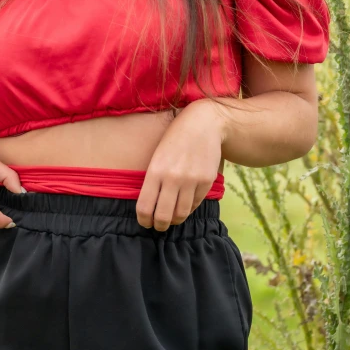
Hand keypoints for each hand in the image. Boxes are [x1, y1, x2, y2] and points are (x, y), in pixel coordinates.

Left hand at [136, 101, 224, 231]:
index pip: (145, 206)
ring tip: (171, 219)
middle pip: (163, 216)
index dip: (143, 219)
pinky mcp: (206, 182)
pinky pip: (195, 205)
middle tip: (158, 226)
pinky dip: (188, 210)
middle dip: (159, 225)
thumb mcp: (157, 154)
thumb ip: (153, 178)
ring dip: (174, 220)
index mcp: (155, 170)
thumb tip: (149, 205)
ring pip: (181, 214)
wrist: (204, 124)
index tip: (144, 222)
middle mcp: (173, 178)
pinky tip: (183, 206)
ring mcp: (191, 181)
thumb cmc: (175, 138)